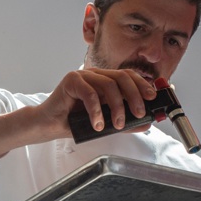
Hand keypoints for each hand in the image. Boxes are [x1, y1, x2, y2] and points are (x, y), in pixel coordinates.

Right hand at [35, 67, 156, 139]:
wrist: (48, 125)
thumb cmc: (73, 122)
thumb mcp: (105, 123)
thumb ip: (125, 122)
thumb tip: (146, 123)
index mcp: (104, 80)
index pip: (128, 76)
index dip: (142, 84)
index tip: (152, 98)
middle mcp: (95, 74)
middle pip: (121, 77)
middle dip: (134, 96)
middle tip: (139, 113)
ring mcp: (82, 76)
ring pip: (108, 85)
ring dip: (117, 107)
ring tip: (116, 125)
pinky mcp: (71, 81)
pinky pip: (90, 93)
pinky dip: (96, 111)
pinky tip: (96, 124)